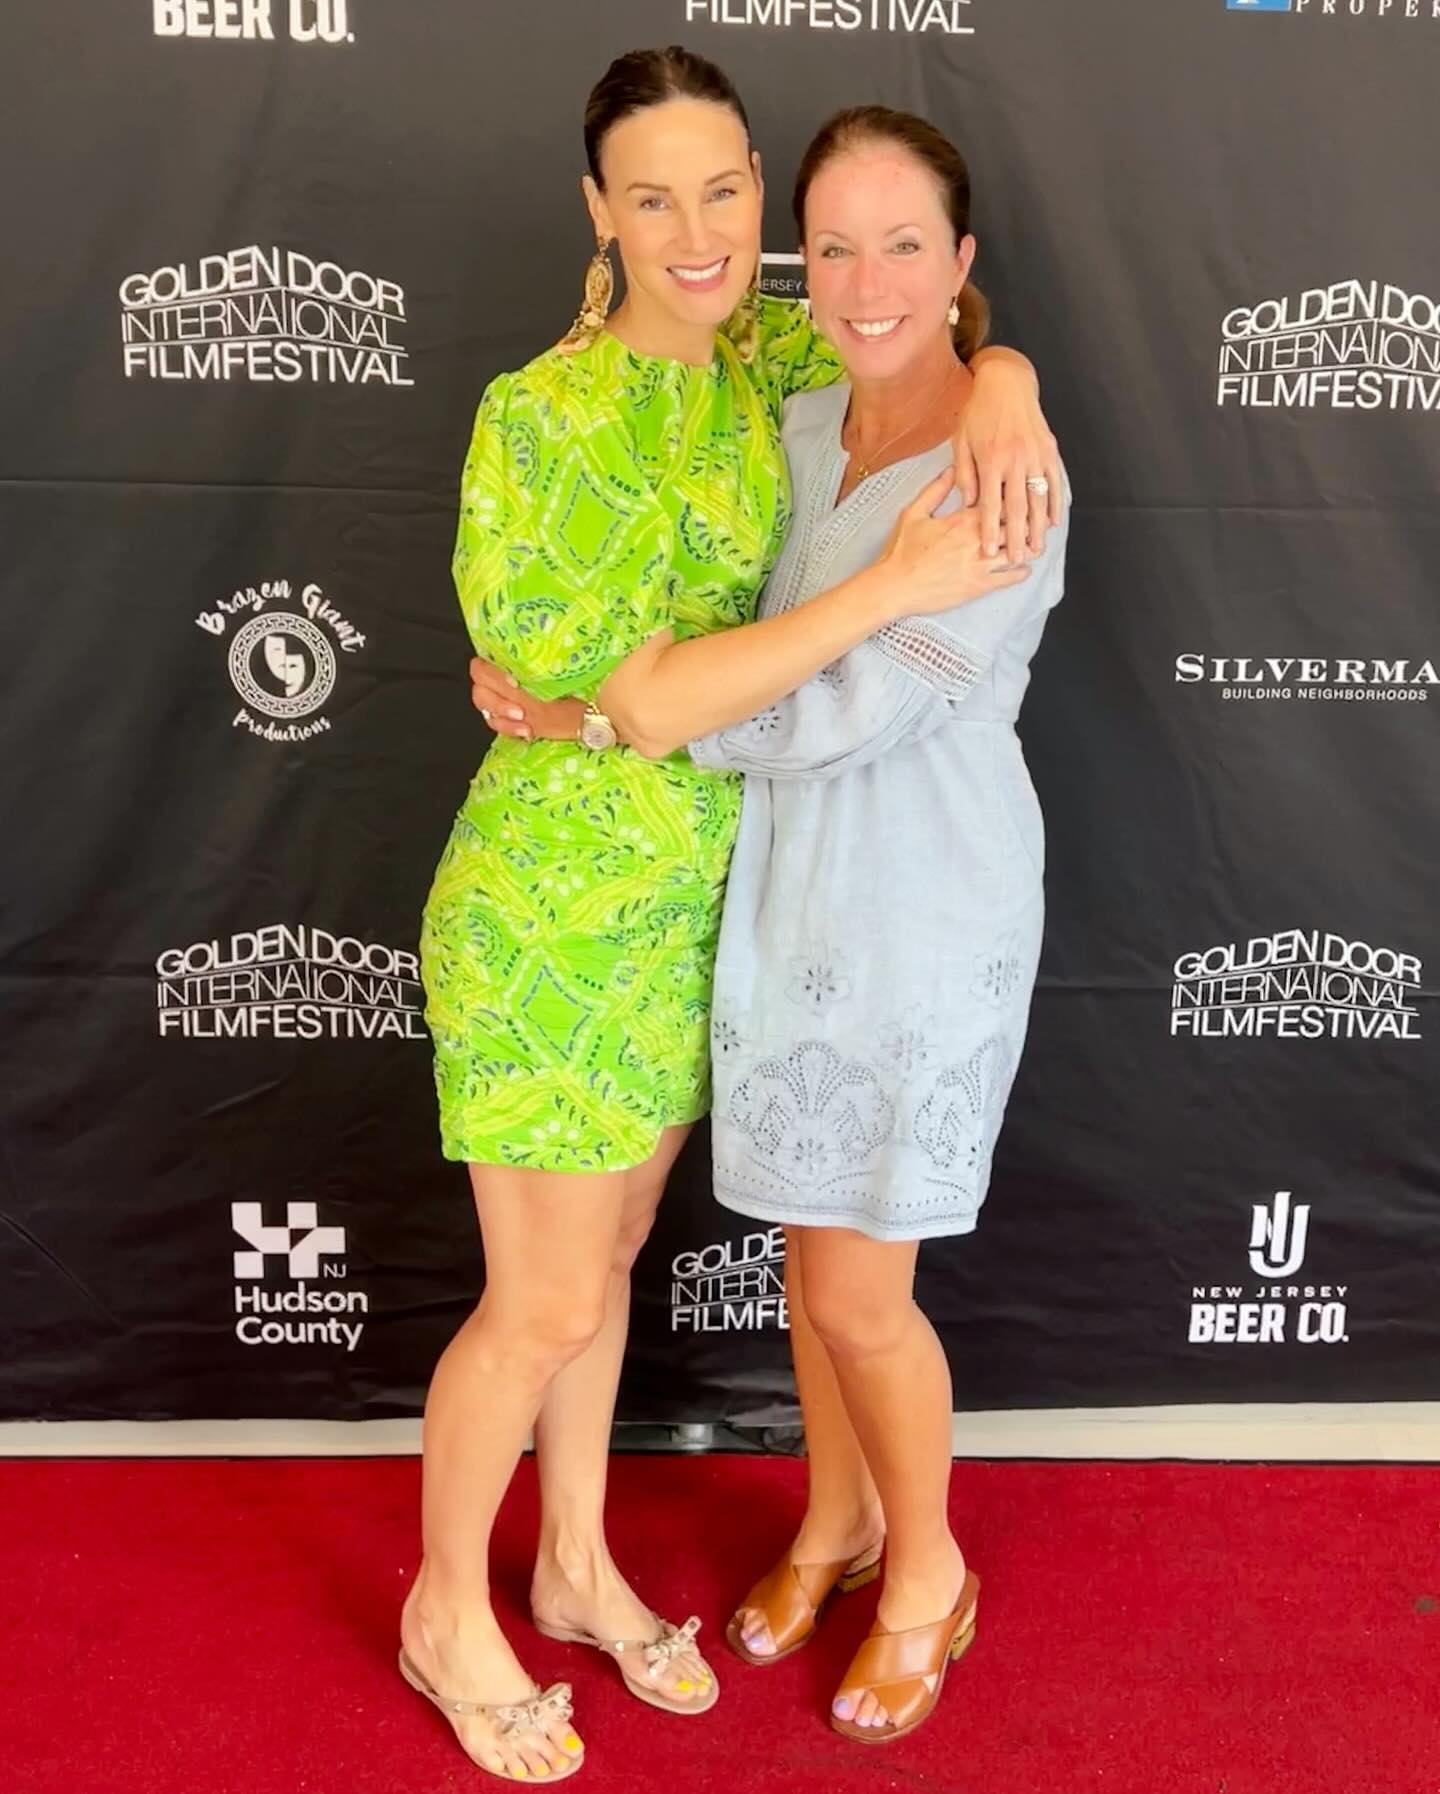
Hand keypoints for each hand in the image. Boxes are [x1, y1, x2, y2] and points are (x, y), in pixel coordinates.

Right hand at [469, 658, 584, 742]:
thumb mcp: (557, 675)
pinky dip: (509, 728)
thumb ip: (535, 667)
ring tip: (524, 722)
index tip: (514, 683)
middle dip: (498, 701)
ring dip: (503, 715)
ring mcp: (504, 700)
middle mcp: (503, 680)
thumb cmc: (576, 687)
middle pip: (480, 689)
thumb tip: (522, 655)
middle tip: (520, 710)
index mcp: (511, 662)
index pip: (482, 666)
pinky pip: (496, 724)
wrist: (588, 711)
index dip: (493, 675)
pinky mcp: (509, 719)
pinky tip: (526, 731)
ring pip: (485, 708)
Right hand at [879, 469, 1030, 616]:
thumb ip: (936, 490)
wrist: (895, 587)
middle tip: (1039, 518)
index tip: (1022, 492)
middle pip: (1018, 524)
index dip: (1015, 496)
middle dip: (1031, 520)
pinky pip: (1011, 578)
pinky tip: (1024, 568)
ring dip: (1030, 546)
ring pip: (1020, 551)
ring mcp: (982, 564)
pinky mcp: (980, 586)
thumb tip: (952, 470)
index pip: (1001, 501)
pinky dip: (1021, 572)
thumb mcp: (914, 513)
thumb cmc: (901, 552)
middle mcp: (978, 539)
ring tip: (1034, 543)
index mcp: (964, 519)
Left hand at [953, 351, 1062, 560]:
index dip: (989, 530)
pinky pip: (1054, 481)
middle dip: (1017, 537)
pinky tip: (1052, 522)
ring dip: (1038, 527)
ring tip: (1037, 548)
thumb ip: (965, 474)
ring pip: (1039, 498)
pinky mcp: (1049, 449)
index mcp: (991, 459)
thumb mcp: (961, 441)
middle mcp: (1016, 459)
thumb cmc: (978, 412)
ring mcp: (1035, 454)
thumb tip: (968, 504)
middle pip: (1017, 507)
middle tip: (1016, 560)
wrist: (1006, 383)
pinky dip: (1054, 503)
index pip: (989, 504)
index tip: (989, 552)